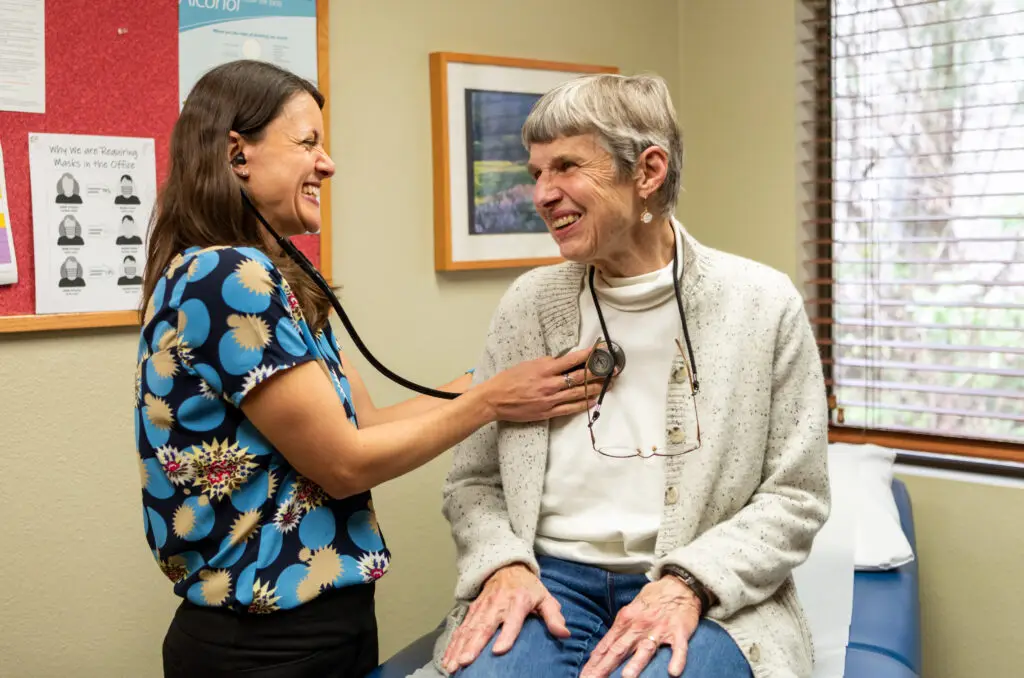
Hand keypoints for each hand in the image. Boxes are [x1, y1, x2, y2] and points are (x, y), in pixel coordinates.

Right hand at [442, 564, 568, 672]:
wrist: (507, 567)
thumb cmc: (528, 588)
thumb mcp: (545, 598)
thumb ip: (554, 617)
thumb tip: (564, 634)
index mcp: (518, 602)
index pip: (512, 621)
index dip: (506, 635)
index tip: (499, 651)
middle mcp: (497, 605)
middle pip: (484, 627)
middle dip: (473, 645)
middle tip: (465, 662)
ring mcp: (482, 608)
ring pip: (469, 629)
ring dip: (459, 648)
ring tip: (453, 665)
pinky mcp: (472, 611)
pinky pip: (461, 629)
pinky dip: (453, 644)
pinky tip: (448, 659)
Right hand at [479, 347, 607, 422]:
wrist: (494, 399)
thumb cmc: (508, 379)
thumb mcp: (528, 364)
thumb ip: (547, 364)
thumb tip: (564, 362)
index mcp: (544, 369)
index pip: (572, 360)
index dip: (589, 355)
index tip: (601, 351)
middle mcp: (550, 384)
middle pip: (581, 377)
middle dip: (599, 372)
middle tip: (613, 369)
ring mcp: (550, 399)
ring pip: (579, 393)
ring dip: (596, 388)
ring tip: (608, 384)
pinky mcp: (548, 412)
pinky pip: (571, 408)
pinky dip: (584, 404)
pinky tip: (594, 400)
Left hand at [580, 576, 700, 677]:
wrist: (678, 585)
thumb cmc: (653, 599)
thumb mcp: (631, 610)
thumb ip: (619, 630)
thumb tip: (603, 649)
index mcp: (625, 619)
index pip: (606, 644)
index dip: (594, 662)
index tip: (584, 675)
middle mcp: (640, 625)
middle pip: (619, 649)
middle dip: (605, 667)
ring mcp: (659, 629)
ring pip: (646, 649)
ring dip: (636, 664)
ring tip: (626, 677)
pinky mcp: (679, 632)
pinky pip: (678, 648)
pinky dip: (676, 660)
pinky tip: (672, 672)